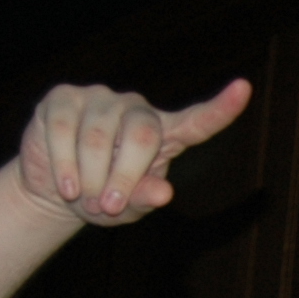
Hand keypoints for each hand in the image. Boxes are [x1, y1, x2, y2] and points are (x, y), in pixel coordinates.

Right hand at [13, 80, 250, 227]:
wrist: (55, 190)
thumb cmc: (103, 198)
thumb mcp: (128, 208)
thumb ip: (145, 199)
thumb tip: (164, 193)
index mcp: (164, 135)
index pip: (197, 122)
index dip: (221, 108)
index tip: (243, 88)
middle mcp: (136, 109)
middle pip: (142, 136)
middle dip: (124, 178)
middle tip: (108, 206)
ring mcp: (100, 98)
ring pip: (98, 137)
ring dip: (90, 178)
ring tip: (83, 196)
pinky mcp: (64, 97)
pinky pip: (64, 130)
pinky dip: (64, 165)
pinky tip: (65, 186)